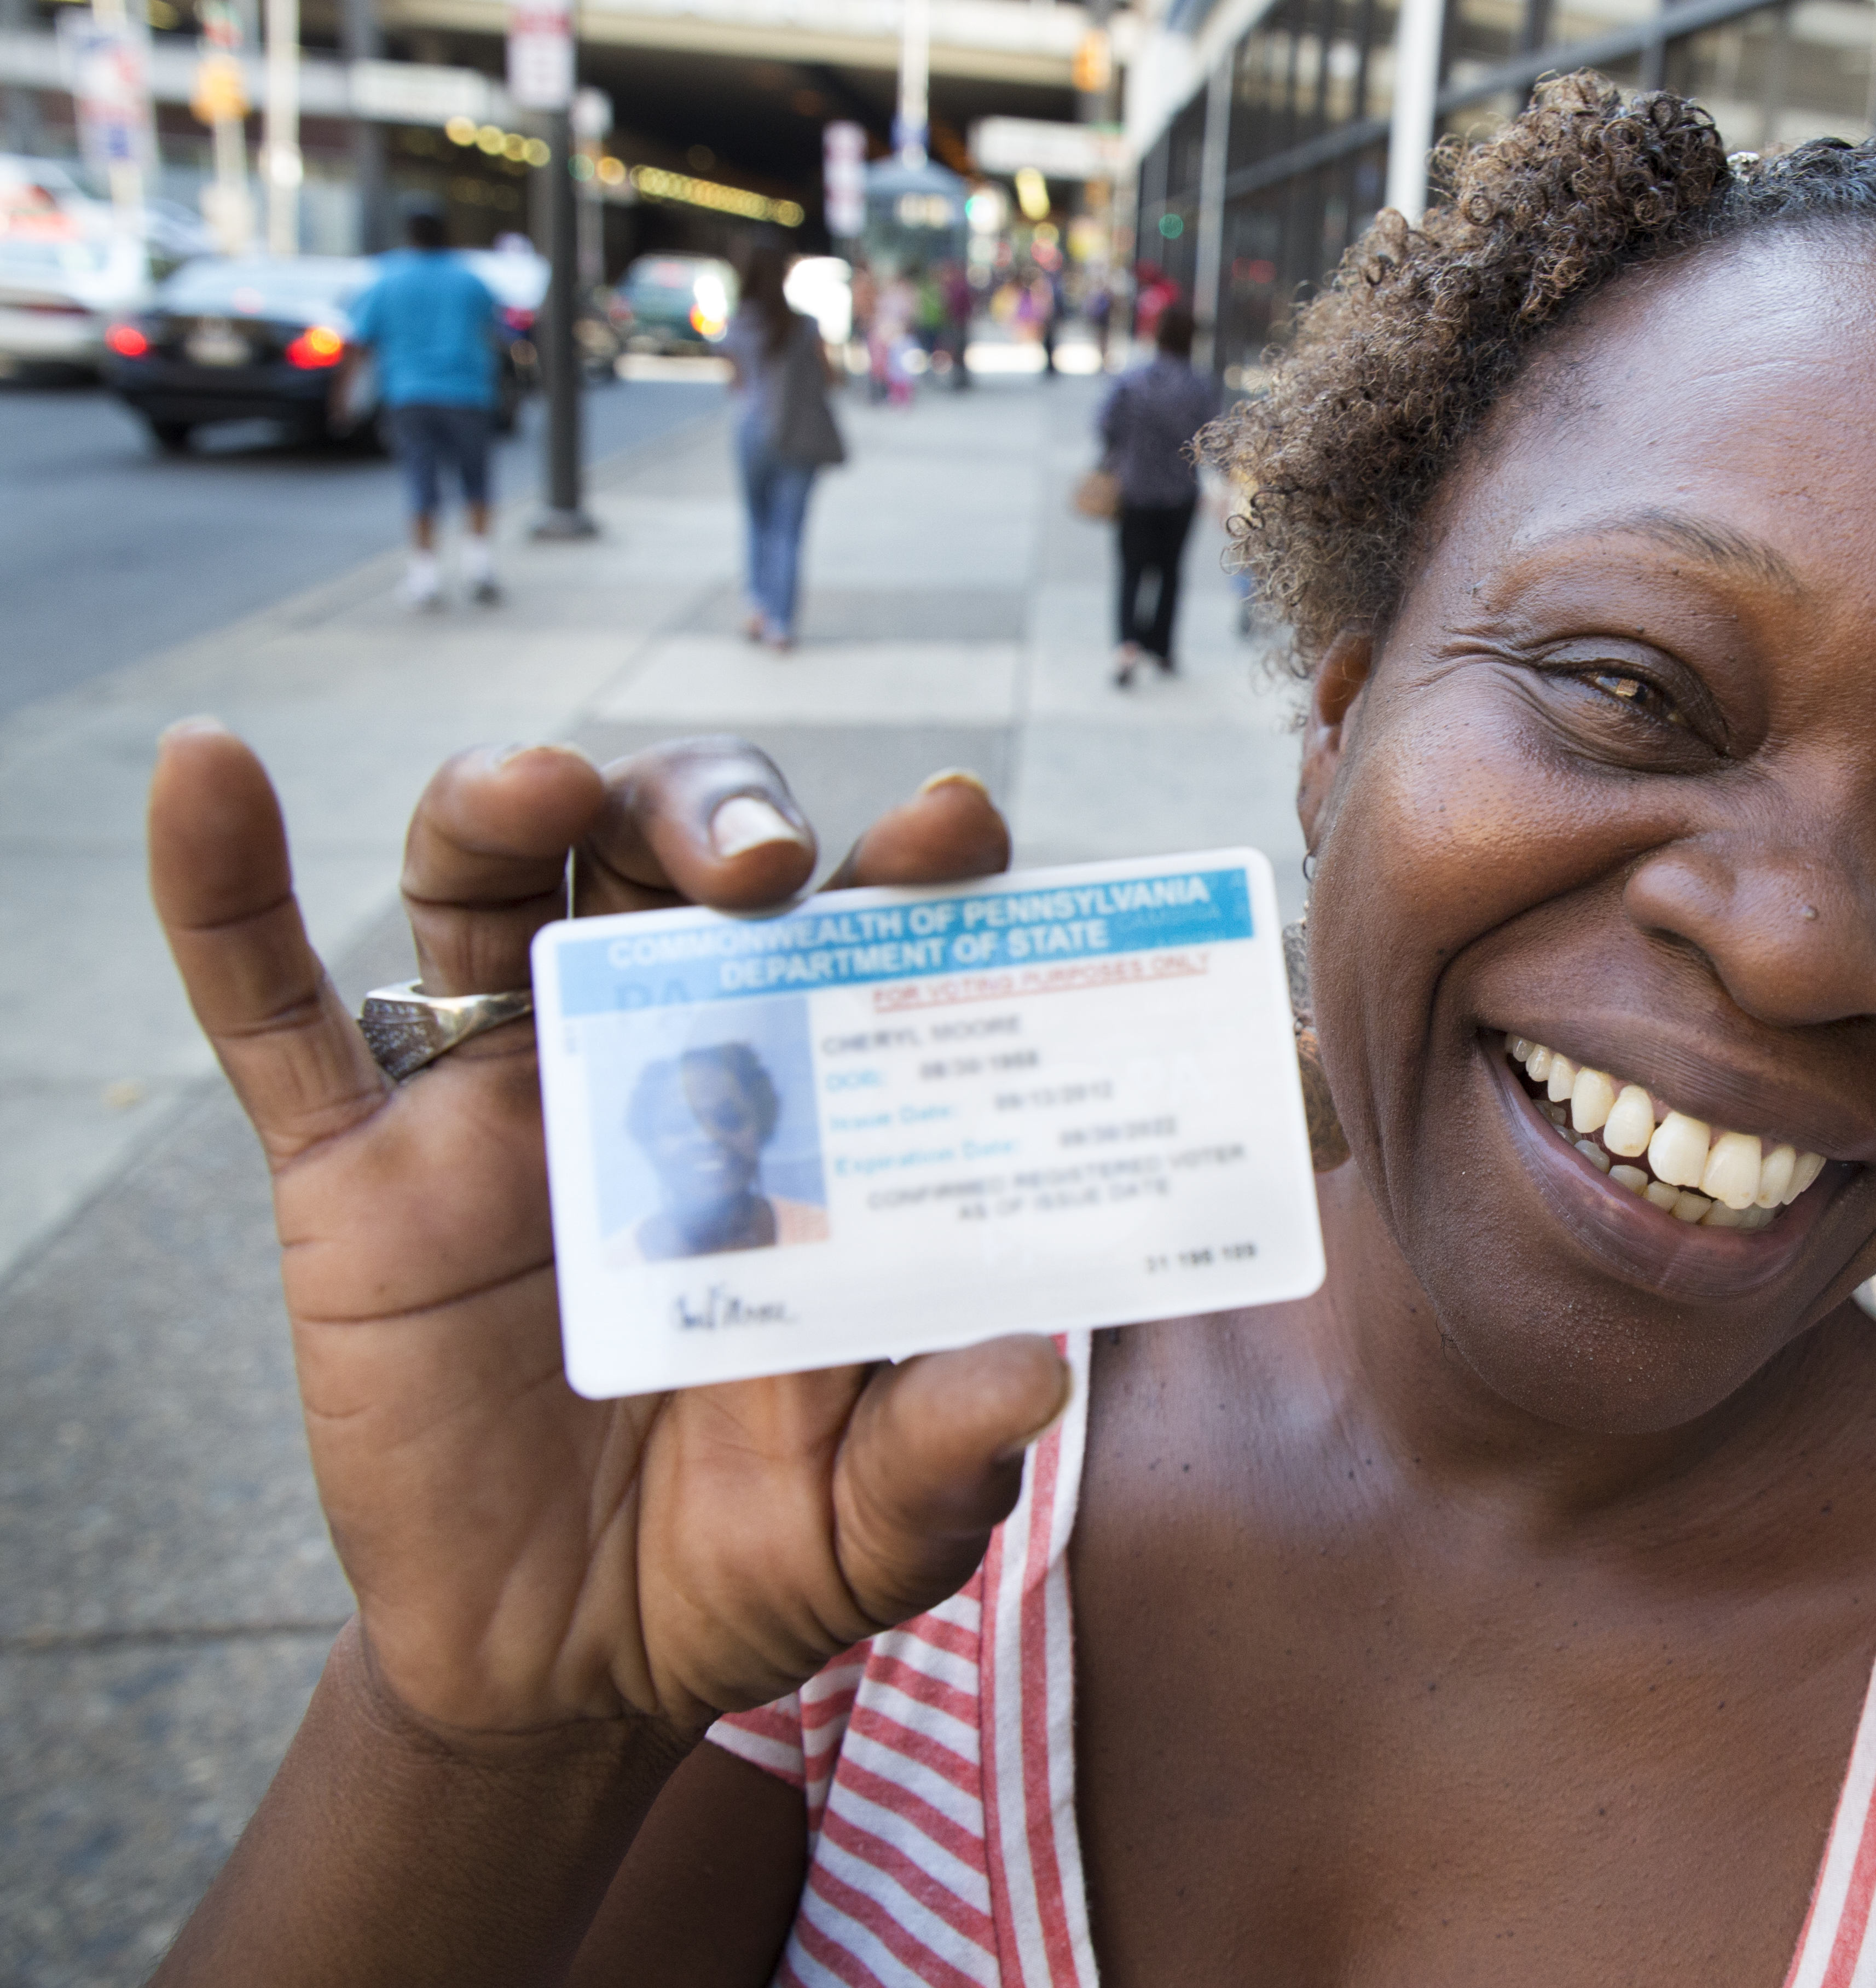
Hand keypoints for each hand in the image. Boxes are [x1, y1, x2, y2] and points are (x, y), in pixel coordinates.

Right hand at [148, 727, 1068, 1744]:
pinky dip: (220, 890)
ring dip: (508, 801)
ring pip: (490, 889)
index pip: (867, 938)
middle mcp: (659, 1062)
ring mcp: (498, 1103)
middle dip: (717, 817)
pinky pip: (267, 1009)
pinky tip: (198, 766)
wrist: (566, 1669)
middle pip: (675, 864)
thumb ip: (943, 1454)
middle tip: (763, 867)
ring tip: (544, 784)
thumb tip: (1034, 1378)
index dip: (910, 866)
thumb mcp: (869, 1527)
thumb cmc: (749, 1560)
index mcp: (810, 1112)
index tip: (954, 830)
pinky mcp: (355, 1173)